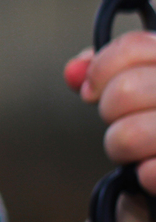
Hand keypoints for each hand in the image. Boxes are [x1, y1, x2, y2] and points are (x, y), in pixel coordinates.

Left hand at [65, 31, 155, 221]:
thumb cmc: (152, 131)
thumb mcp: (133, 95)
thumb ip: (104, 72)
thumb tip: (74, 70)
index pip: (139, 46)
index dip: (103, 67)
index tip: (90, 90)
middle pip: (128, 89)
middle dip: (110, 109)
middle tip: (119, 123)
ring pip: (133, 131)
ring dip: (121, 145)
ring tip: (133, 152)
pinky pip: (154, 170)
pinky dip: (145, 173)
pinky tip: (145, 175)